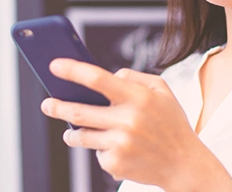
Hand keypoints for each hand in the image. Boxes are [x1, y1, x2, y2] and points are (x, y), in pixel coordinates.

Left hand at [40, 58, 231, 190]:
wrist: (184, 165)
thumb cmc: (171, 124)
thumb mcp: (162, 91)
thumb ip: (134, 77)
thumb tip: (107, 75)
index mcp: (138, 98)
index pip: (97, 79)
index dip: (72, 71)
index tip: (54, 66)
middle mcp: (128, 121)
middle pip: (79, 111)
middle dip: (57, 106)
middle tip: (47, 103)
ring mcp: (120, 144)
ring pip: (81, 136)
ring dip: (71, 133)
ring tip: (70, 132)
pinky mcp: (115, 164)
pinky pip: (97, 153)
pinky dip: (101, 150)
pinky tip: (116, 150)